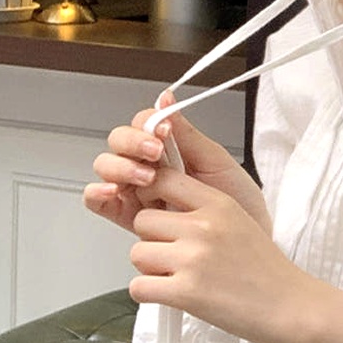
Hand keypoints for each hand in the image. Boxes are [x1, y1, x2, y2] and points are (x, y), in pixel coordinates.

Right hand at [84, 91, 269, 234]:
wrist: (245, 245)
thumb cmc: (238, 204)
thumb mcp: (216, 162)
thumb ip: (187, 134)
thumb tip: (166, 97)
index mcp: (170, 150)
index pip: (142, 124)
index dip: (147, 124)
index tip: (164, 133)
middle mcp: (148, 167)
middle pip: (119, 143)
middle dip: (133, 143)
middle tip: (155, 154)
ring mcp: (137, 192)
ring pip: (107, 168)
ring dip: (120, 166)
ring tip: (146, 177)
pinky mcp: (129, 218)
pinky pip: (99, 202)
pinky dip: (97, 192)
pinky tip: (111, 190)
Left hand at [130, 166, 342, 342]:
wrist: (289, 305)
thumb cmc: (265, 267)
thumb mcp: (239, 220)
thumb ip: (203, 209)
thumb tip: (162, 203)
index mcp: (219, 203)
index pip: (164, 180)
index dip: (154, 196)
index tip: (162, 213)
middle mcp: (203, 226)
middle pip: (143, 220)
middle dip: (151, 238)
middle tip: (173, 255)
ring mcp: (193, 258)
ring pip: (137, 254)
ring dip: (149, 268)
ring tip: (176, 276)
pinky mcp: (185, 292)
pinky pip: (138, 287)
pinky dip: (148, 294)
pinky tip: (171, 295)